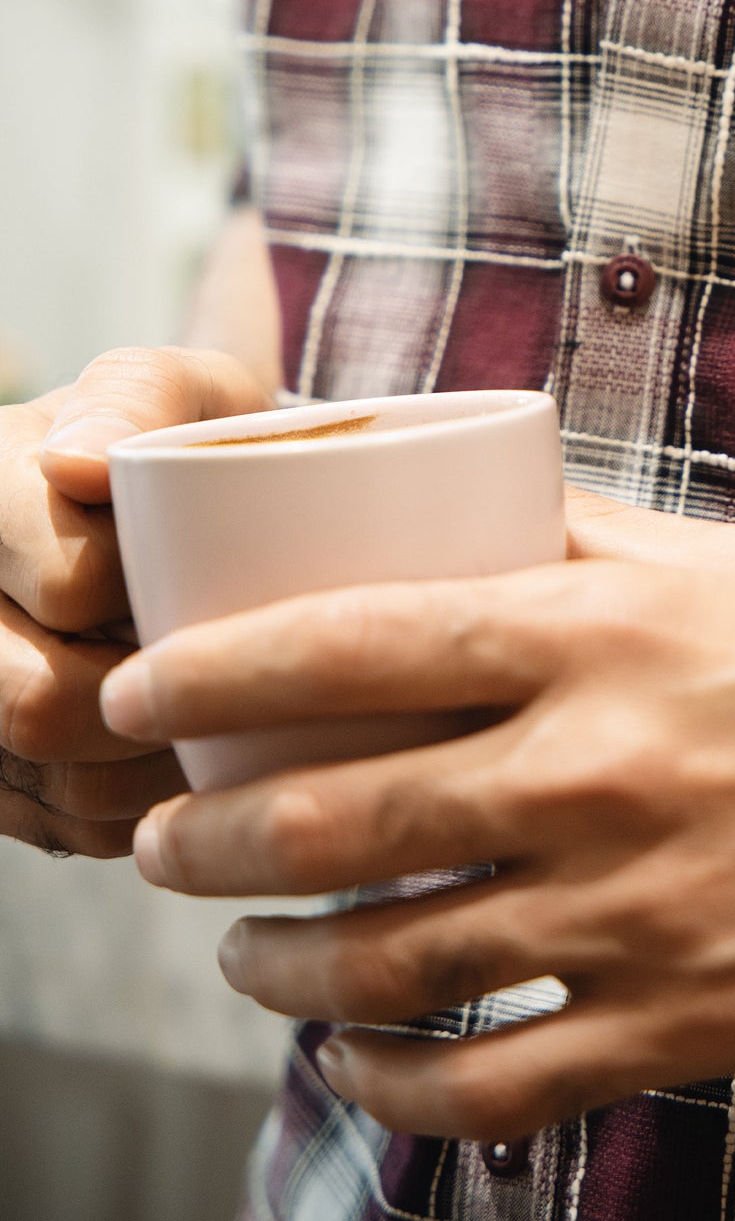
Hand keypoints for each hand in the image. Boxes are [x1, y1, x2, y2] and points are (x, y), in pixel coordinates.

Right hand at [0, 347, 272, 854]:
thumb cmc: (199, 445)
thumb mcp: (187, 392)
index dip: (154, 594)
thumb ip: (135, 398)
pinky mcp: (2, 780)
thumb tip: (75, 465)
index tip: (208, 572)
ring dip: (160, 761)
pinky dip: (149, 807)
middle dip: (153, 696)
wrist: (202, 511)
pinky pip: (73, 828)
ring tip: (223, 707)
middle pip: (37, 706)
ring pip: (57, 779)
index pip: (70, 585)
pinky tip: (187, 752)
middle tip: (226, 662)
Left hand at [101, 492, 734, 1138]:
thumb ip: (591, 539)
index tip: (139, 688)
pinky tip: (357, 1067)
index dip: (212, 665)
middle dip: (205, 838)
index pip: (353, 640)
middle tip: (158, 840)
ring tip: (241, 955)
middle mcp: (604, 772)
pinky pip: (496, 1086)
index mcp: (611, 636)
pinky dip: (395, 1091)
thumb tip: (462, 497)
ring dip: (279, 967)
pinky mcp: (692, 1026)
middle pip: (335, 817)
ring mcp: (642, 913)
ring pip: (393, 961)